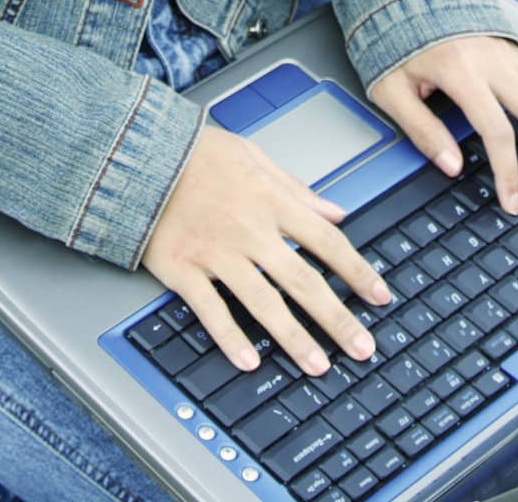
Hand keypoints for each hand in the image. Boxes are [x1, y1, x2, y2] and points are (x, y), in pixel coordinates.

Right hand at [141, 122, 391, 376]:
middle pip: (304, 281)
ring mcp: (217, 253)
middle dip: (338, 318)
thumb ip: (297, 188)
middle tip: (362, 347)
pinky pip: (212, 311)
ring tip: (319, 365)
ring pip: (265, 304)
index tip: (379, 295)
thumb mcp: (254, 155)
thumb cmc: (196, 152)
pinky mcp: (183, 269)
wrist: (138, 153)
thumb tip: (335, 212)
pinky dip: (231, 339)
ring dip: (295, 339)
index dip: (357, 271)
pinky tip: (250, 362)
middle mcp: (250, 231)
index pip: (327, 242)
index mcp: (271, 201)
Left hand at [368, 35, 517, 211]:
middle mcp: (492, 61)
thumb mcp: (392, 89)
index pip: (497, 130)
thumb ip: (421, 129)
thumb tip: (451, 166)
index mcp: (460, 72)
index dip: (508, 171)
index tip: (512, 201)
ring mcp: (508, 53)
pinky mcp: (514, 51)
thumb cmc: (395, 42)